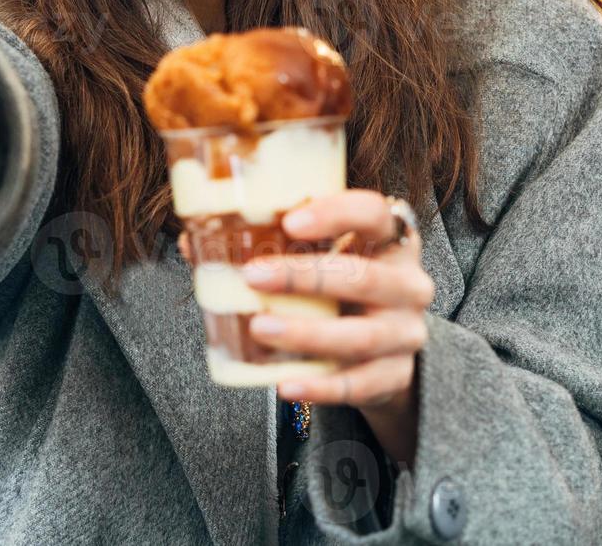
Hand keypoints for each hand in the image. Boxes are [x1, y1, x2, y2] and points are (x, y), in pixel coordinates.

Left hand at [237, 191, 430, 462]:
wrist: (386, 348)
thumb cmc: (341, 287)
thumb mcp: (320, 257)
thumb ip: (268, 245)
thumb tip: (192, 242)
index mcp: (391, 238)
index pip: (373, 214)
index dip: (335, 214)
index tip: (289, 221)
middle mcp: (408, 283)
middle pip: (364, 277)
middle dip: (305, 277)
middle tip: (253, 276)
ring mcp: (406, 333)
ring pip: (360, 335)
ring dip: (307, 332)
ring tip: (260, 327)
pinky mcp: (396, 376)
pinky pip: (360, 384)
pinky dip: (321, 387)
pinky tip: (286, 384)